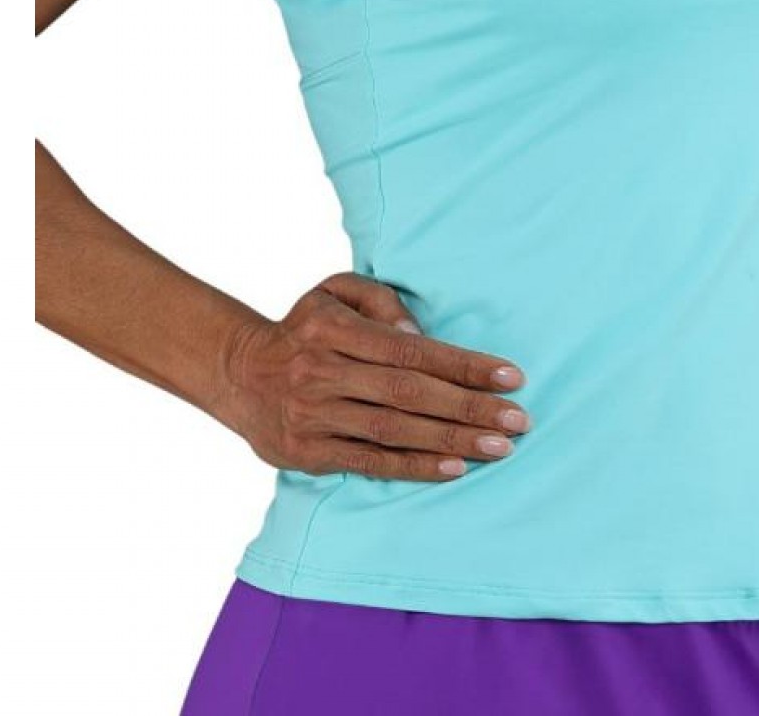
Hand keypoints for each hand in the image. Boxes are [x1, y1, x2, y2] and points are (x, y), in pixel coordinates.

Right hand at [217, 273, 531, 480]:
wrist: (239, 374)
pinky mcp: (308, 452)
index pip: (409, 349)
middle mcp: (321, 371)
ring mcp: (313, 415)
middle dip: (470, 407)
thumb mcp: (334, 290)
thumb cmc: (305, 328)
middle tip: (519, 419)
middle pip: (408, 392)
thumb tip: (417, 333)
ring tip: (500, 446)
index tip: (510, 376)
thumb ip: (380, 299)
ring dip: (453, 440)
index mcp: (331, 328)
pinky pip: (371, 461)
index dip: (463, 364)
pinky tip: (455, 468)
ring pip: (394, 430)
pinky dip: (415, 466)